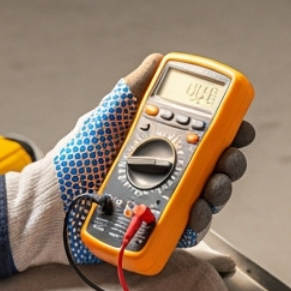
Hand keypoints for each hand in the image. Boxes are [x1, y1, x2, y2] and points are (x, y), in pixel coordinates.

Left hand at [4, 54, 254, 269]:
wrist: (50, 203)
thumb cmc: (77, 159)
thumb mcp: (106, 117)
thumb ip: (133, 90)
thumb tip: (157, 59)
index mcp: (166, 143)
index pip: (211, 135)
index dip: (232, 132)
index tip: (240, 129)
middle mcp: (174, 172)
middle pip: (220, 167)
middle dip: (232, 162)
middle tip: (227, 160)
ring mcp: (171, 202)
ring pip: (212, 198)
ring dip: (220, 191)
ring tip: (209, 189)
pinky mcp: (164, 231)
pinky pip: (192, 228)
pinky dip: (199, 221)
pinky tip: (193, 213)